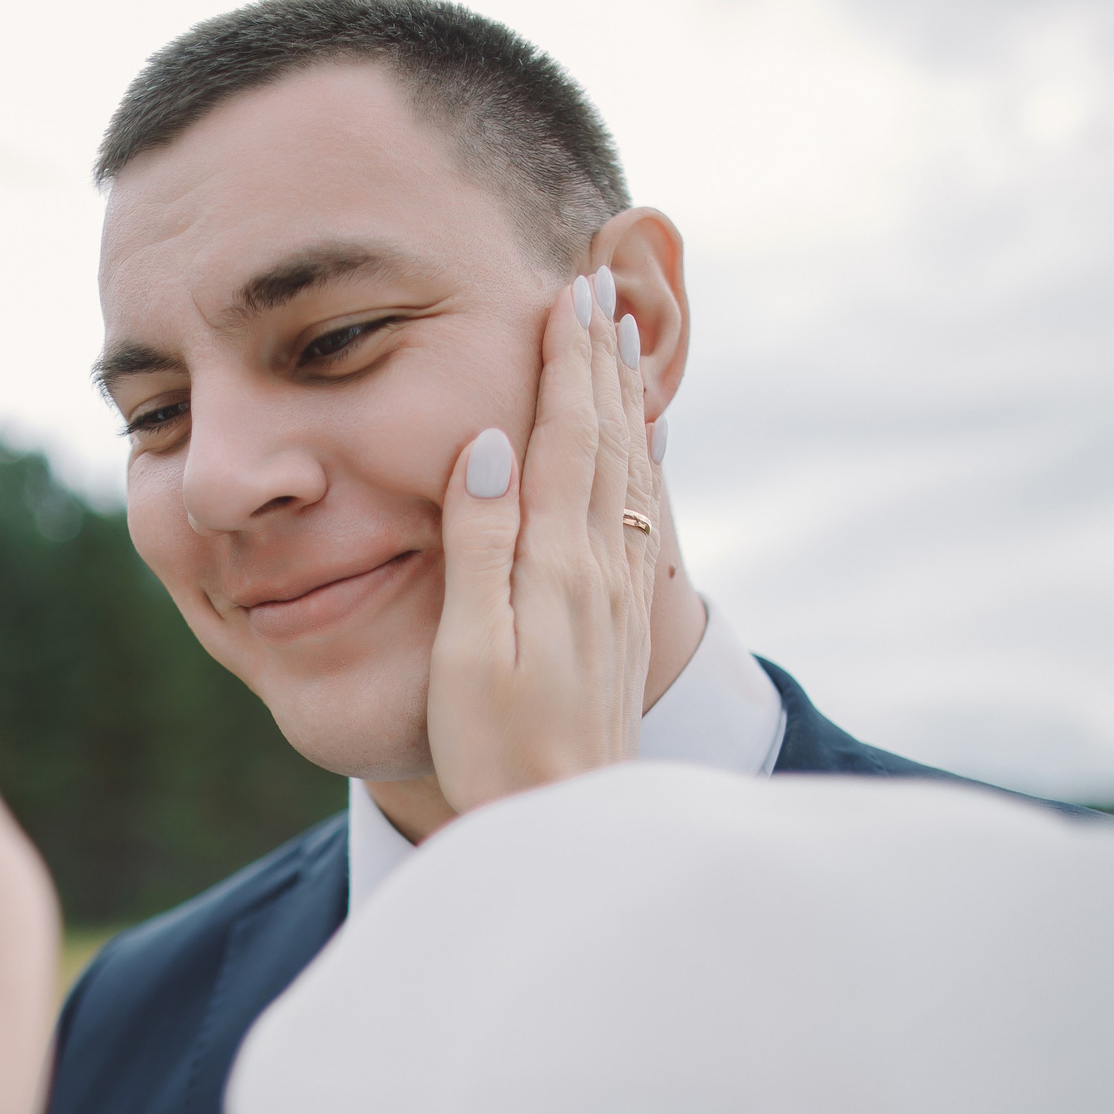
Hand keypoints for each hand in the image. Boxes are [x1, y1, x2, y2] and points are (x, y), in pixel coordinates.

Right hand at [426, 267, 661, 819]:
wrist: (564, 826)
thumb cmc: (497, 747)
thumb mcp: (466, 648)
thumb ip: (478, 543)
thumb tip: (490, 442)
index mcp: (557, 564)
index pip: (564, 437)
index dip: (565, 363)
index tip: (567, 292)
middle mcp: (601, 568)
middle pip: (606, 442)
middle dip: (600, 362)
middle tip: (601, 287)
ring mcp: (619, 597)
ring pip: (629, 473)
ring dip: (624, 401)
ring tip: (624, 343)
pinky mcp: (622, 626)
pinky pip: (639, 517)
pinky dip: (643, 464)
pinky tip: (647, 449)